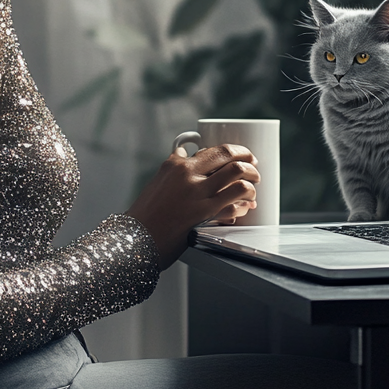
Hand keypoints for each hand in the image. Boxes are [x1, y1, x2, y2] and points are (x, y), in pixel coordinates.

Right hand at [126, 144, 259, 269]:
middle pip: (227, 154)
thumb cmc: (145, 216)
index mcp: (174, 164)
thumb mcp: (158, 183)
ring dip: (251, 178)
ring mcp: (196, 192)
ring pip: (236, 173)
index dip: (231, 150)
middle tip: (253, 162)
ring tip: (254, 185)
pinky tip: (246, 205)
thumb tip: (186, 155)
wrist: (134, 239)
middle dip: (246, 156)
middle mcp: (186, 173)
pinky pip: (233, 200)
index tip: (238, 154)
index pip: (210, 149)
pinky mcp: (203, 212)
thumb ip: (174, 170)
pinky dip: (245, 201)